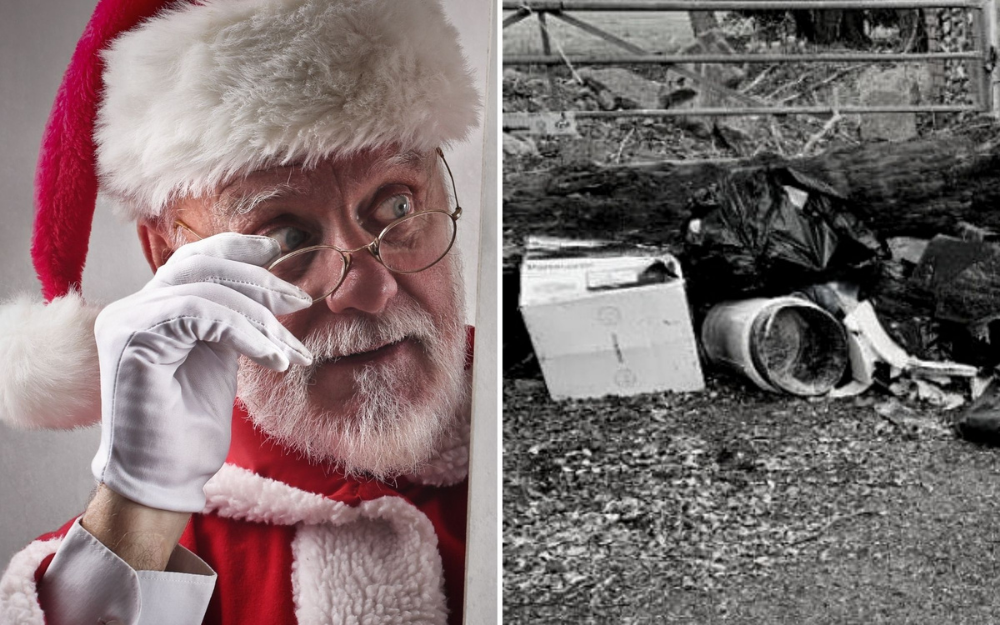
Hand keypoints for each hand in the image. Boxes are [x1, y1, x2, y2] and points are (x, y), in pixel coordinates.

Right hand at [91, 233, 312, 512]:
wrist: (165, 479)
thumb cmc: (191, 430)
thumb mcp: (220, 359)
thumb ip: (230, 321)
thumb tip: (272, 289)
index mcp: (152, 310)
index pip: (193, 260)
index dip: (237, 247)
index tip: (280, 250)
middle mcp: (132, 308)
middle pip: (200, 264)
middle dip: (258, 279)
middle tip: (300, 302)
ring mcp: (127, 321)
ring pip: (204, 287)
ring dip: (258, 315)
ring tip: (290, 349)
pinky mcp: (133, 339)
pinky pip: (200, 313)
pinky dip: (244, 332)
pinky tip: (272, 358)